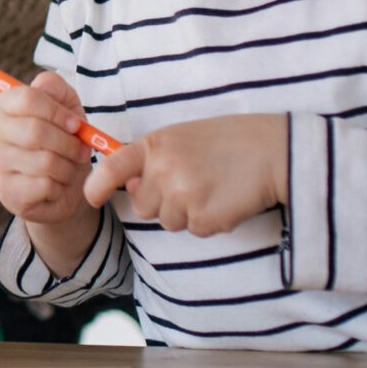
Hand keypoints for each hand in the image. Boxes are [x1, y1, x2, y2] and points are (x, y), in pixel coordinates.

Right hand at [0, 70, 108, 277]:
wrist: (63, 186)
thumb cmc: (62, 139)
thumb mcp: (65, 106)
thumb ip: (55, 88)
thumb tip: (47, 91)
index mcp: (4, 104)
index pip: (29, 98)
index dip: (58, 111)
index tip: (76, 124)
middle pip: (36, 131)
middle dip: (69, 143)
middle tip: (82, 150)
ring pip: (44, 161)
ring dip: (68, 167)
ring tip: (69, 167)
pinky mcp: (6, 191)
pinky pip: (44, 186)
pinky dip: (60, 186)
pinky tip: (56, 185)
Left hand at [83, 115, 287, 237]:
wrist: (274, 151)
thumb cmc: (229, 141)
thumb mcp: (183, 137)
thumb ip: (154, 159)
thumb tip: (133, 185)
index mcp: (155, 146)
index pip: (110, 168)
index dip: (96, 186)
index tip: (92, 197)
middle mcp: (163, 170)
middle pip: (143, 206)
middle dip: (162, 202)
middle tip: (193, 181)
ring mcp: (183, 195)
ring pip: (169, 221)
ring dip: (187, 212)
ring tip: (213, 186)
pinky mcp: (204, 218)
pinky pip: (195, 230)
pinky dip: (209, 220)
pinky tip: (226, 199)